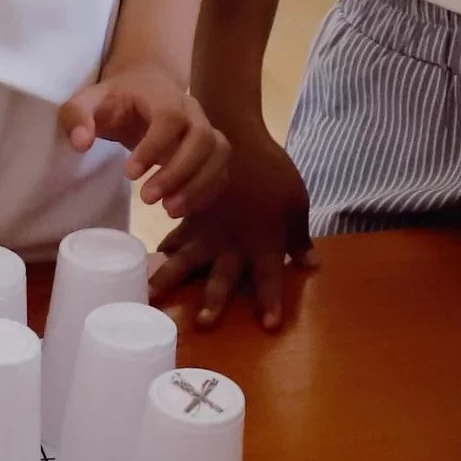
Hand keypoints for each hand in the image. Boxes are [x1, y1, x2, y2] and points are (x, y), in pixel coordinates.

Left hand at [56, 62, 230, 217]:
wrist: (145, 89)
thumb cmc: (116, 99)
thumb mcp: (88, 100)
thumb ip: (77, 115)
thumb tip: (80, 144)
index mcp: (163, 96)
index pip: (170, 118)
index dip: (154, 146)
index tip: (129, 174)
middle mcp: (192, 111)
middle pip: (203, 138)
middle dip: (179, 173)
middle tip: (147, 199)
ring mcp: (206, 130)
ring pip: (219, 155)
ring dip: (198, 186)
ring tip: (168, 210)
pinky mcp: (210, 151)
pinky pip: (221, 171)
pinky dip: (206, 193)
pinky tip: (179, 210)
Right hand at [149, 124, 311, 328]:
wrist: (237, 135)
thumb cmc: (272, 169)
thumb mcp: (296, 202)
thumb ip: (300, 237)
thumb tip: (311, 264)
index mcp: (264, 241)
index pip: (269, 279)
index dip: (270, 302)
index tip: (269, 325)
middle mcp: (234, 242)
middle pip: (224, 278)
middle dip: (214, 301)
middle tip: (203, 323)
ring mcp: (209, 230)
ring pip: (187, 260)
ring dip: (170, 279)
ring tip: (150, 296)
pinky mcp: (192, 215)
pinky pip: (175, 236)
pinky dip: (165, 249)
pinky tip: (149, 264)